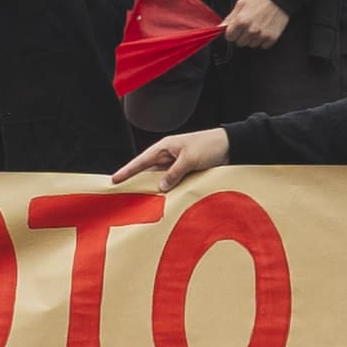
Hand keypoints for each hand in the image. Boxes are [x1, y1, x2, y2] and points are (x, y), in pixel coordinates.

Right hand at [113, 128, 228, 190]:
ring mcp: (177, 165)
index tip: (114, 180)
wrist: (231, 145)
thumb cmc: (209, 145)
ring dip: (156, 189)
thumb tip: (161, 187)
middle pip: (148, 171)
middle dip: (138, 182)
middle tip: (125, 195)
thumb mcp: (189, 159)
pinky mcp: (187, 172)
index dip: (127, 171)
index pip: (141, 161)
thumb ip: (174, 173)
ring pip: (161, 179)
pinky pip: (173, 183)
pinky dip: (169, 190)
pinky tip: (165, 200)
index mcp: (165, 147)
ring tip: (144, 201)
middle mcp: (169, 156)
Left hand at [220, 0, 289, 50]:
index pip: (229, 37)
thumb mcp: (241, 4)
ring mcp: (262, 35)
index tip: (235, 30)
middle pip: (239, 43)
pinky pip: (263, 46)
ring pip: (251, 45)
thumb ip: (230, 17)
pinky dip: (263, 40)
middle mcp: (251, 29)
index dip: (231, 33)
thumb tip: (221, 27)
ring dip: (252, 38)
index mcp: (241, 20)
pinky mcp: (272, 38)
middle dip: (241, 36)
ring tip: (257, 27)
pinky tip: (264, 30)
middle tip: (248, 26)